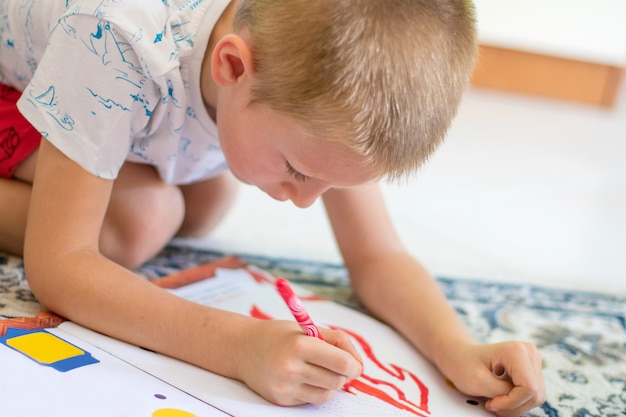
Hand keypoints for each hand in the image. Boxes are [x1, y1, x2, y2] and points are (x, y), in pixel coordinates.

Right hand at [237, 320, 362, 405]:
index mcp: (300, 344)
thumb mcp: (308, 328)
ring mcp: (285, 386)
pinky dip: (314, 390)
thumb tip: (358, 364)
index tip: (355, 364)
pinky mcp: (281, 399)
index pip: (341, 363)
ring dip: (330, 384)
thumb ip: (337, 341)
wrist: (244, 348)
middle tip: (338, 366)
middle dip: (344, 374)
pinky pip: (311, 400)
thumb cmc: (280, 336)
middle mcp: (291, 367)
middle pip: (337, 381)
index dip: (355, 365)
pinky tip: (304, 377)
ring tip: (320, 370)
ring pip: (326, 394)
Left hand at [438, 341, 544, 416]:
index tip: (491, 403)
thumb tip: (522, 403)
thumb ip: (503, 394)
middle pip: (535, 394)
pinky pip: (533, 395)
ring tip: (495, 399)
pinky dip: (518, 401)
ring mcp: (533, 361)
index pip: (528, 388)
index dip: (511, 402)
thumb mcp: (478, 382)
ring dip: (516, 405)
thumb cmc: (464, 364)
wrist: (460, 356)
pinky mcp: (532, 370)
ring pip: (536, 397)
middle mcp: (529, 352)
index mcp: (517, 351)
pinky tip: (502, 395)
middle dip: (513, 405)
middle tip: (492, 403)